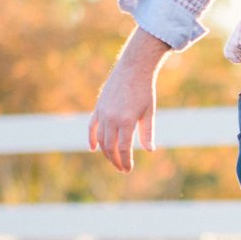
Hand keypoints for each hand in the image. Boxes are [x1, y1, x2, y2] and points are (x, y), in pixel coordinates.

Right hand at [88, 29, 168, 172]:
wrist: (133, 69)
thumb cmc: (144, 91)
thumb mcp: (149, 113)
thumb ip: (147, 133)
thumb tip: (149, 150)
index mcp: (126, 121)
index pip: (124, 149)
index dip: (126, 161)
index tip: (129, 169)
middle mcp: (111, 119)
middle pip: (110, 147)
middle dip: (115, 160)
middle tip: (122, 169)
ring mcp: (102, 113)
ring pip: (101, 139)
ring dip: (106, 152)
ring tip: (114, 160)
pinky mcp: (98, 108)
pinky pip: (92, 127)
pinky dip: (92, 139)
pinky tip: (93, 149)